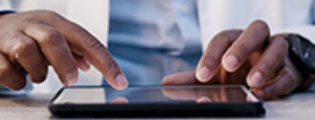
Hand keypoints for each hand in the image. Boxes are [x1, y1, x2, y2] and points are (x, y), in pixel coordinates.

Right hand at [0, 10, 127, 89]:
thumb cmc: (31, 34)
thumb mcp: (56, 37)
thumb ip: (74, 50)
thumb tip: (90, 64)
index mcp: (56, 22)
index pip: (87, 41)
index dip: (106, 62)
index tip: (119, 81)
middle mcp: (35, 25)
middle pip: (54, 39)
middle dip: (65, 64)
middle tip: (71, 81)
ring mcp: (12, 36)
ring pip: (27, 51)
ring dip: (39, 71)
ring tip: (40, 76)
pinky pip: (6, 69)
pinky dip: (17, 81)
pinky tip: (22, 81)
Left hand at [163, 20, 302, 99]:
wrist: (269, 73)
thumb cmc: (239, 69)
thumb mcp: (215, 73)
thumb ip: (193, 78)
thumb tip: (167, 83)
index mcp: (235, 40)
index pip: (223, 39)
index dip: (211, 55)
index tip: (202, 75)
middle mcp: (256, 43)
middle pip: (255, 31)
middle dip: (241, 47)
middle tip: (229, 65)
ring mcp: (275, 54)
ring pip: (277, 47)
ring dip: (265, 64)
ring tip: (251, 82)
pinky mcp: (289, 71)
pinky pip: (287, 73)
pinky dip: (276, 84)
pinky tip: (262, 93)